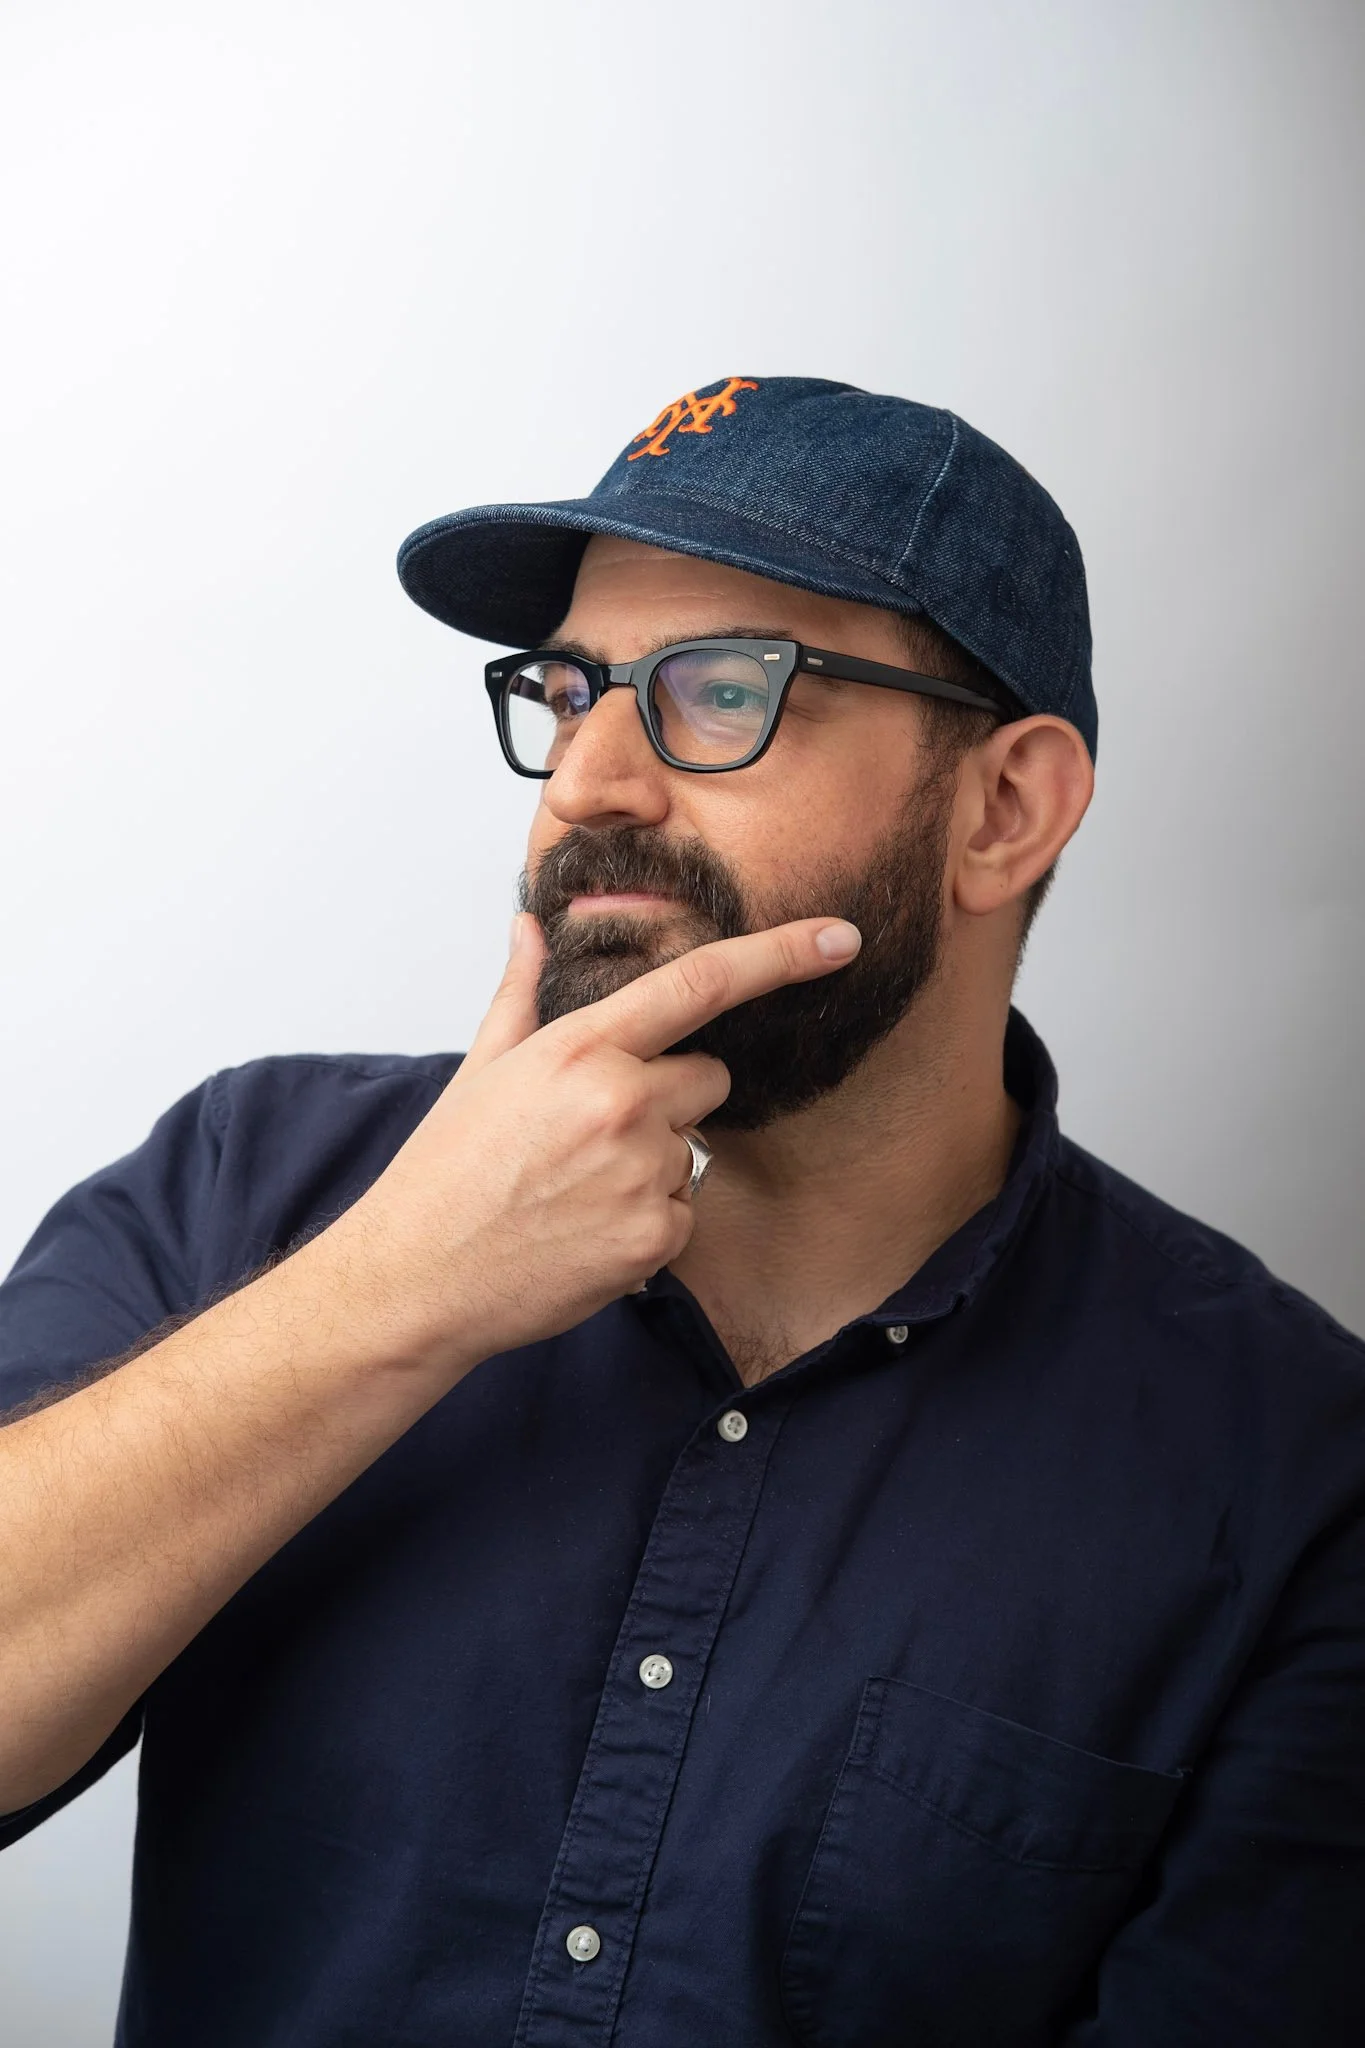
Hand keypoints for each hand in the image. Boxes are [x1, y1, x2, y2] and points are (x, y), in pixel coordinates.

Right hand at [326, 911, 861, 1372]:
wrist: (419, 1277)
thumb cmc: (447, 1170)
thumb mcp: (482, 1067)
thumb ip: (524, 991)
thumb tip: (532, 926)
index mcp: (580, 1047)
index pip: (701, 983)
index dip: (781, 955)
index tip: (837, 938)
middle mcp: (622, 1101)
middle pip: (710, 1077)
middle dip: (672, 1099)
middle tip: (593, 1135)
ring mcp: (643, 1172)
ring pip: (694, 1148)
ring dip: (655, 1165)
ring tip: (577, 1189)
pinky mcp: (657, 1237)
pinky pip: (685, 1210)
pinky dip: (649, 1222)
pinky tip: (587, 1230)